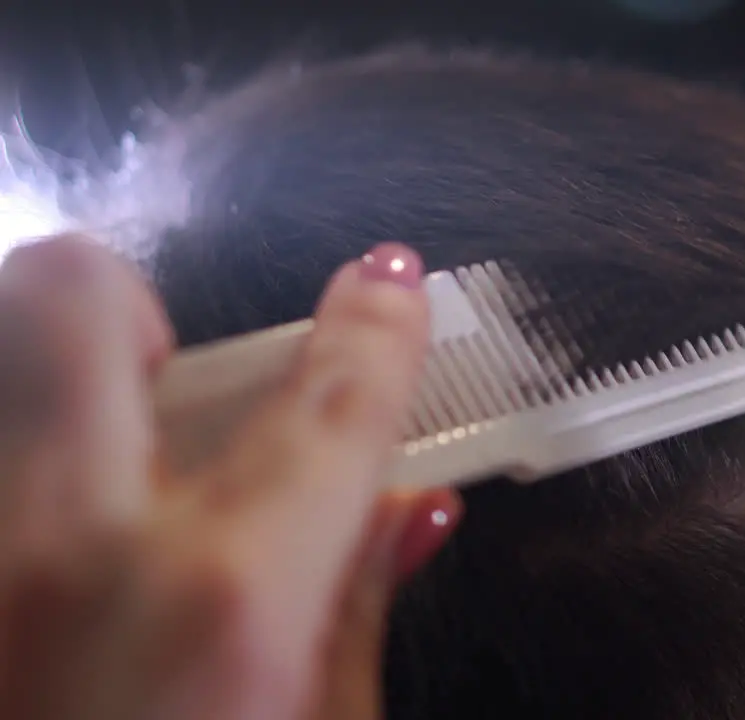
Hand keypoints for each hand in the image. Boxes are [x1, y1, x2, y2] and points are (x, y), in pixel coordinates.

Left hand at [0, 236, 459, 719]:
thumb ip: (356, 610)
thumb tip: (406, 512)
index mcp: (221, 598)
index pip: (329, 401)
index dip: (378, 325)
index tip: (390, 284)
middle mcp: (73, 552)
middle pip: (70, 298)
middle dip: (129, 295)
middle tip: (177, 361)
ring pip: (5, 359)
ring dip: (66, 377)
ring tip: (119, 460)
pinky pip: (2, 457)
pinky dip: (41, 459)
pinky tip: (80, 544)